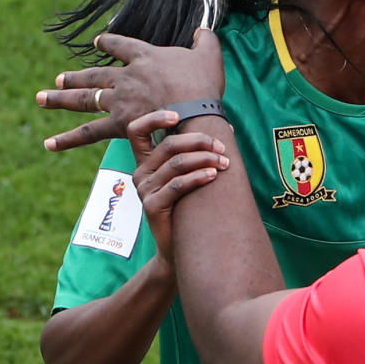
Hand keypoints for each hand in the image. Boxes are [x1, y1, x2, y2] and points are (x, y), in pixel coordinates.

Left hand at [37, 28, 225, 150]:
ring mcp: (119, 101)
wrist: (196, 112)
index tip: (98, 43)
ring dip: (61, 98)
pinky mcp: (119, 124)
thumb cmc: (204, 84)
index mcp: (144, 56)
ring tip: (42, 98)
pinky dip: (68, 139)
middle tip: (59, 78)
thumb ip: (205, 39)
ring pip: (84, 99)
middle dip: (76, 76)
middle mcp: (126, 77)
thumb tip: (202, 29)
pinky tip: (49, 144)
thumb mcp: (209, 54)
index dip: (108, 43)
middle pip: (94, 75)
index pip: (121, 46)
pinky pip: (89, 132)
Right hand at [127, 110, 228, 265]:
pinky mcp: (152, 206)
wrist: (178, 247)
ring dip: (205, 159)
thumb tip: (227, 127)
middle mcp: (140, 173)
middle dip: (199, 142)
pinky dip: (198, 177)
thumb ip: (195, 153)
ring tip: (224, 163)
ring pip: (176, 164)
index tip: (178, 116)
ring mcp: (144, 190)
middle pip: (168, 145)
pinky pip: (178, 185)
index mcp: (145, 162)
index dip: (155, 118)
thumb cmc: (187, 206)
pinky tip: (213, 175)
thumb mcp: (186, 176)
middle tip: (222, 148)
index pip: (137, 130)